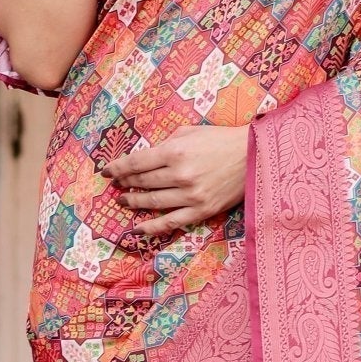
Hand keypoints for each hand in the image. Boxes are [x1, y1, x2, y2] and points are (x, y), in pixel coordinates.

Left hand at [107, 126, 249, 233]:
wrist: (253, 156)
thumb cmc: (221, 140)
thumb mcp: (190, 132)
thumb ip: (166, 144)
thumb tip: (144, 158)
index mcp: (175, 151)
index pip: (137, 162)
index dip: (118, 168)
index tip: (107, 172)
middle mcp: (180, 174)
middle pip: (143, 182)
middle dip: (125, 184)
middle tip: (115, 186)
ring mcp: (190, 195)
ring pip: (153, 202)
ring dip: (134, 202)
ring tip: (122, 201)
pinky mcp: (201, 211)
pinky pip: (171, 222)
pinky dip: (152, 227)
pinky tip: (138, 229)